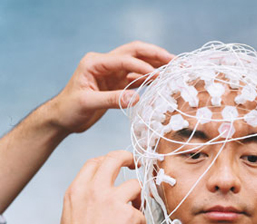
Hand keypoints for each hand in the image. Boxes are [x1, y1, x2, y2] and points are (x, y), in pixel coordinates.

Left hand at [50, 41, 173, 133]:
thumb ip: (112, 100)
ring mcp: (112, 73)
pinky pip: (137, 77)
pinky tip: (162, 81)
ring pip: (138, 63)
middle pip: (135, 52)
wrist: (62, 118)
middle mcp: (105, 63)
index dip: (143, 67)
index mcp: (95, 62)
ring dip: (156, 65)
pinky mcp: (117, 83)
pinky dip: (150, 78)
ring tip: (174, 68)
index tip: (158, 75)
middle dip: (155, 55)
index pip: (124, 59)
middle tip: (175, 60)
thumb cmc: (69, 109)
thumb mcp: (87, 103)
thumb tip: (136, 98)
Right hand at [56, 150, 145, 223]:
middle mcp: (94, 190)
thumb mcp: (69, 218)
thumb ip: (82, 202)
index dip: (109, 160)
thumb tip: (91, 199)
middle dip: (128, 158)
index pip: (95, 162)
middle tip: (135, 164)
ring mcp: (113, 201)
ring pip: (136, 186)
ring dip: (137, 202)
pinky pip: (142, 216)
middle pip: (116, 159)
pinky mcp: (130, 216)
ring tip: (130, 222)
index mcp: (77, 190)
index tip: (118, 164)